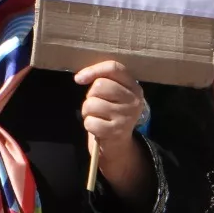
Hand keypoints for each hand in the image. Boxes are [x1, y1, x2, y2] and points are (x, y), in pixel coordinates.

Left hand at [75, 60, 147, 177]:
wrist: (118, 144)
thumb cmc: (110, 112)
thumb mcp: (113, 94)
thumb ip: (102, 79)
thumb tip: (80, 77)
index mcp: (134, 87)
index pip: (114, 68)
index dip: (94, 70)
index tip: (79, 78)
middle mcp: (134, 101)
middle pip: (100, 85)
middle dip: (90, 95)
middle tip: (96, 104)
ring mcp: (126, 117)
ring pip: (91, 104)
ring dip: (87, 111)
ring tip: (97, 116)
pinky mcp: (116, 132)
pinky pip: (90, 121)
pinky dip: (88, 124)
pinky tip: (98, 127)